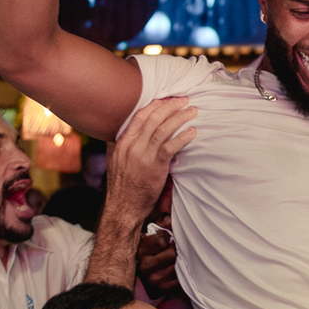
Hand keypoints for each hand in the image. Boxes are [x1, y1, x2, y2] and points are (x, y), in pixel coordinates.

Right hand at [104, 98, 195, 221]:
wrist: (123, 208)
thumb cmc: (122, 187)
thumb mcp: (115, 162)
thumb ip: (121, 147)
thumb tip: (125, 135)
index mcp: (122, 143)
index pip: (140, 116)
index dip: (156, 105)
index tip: (168, 99)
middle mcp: (132, 146)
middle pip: (153, 118)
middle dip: (171, 106)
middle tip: (184, 101)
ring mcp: (143, 156)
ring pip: (163, 129)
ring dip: (180, 118)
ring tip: (192, 112)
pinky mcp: (155, 167)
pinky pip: (171, 147)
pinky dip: (183, 137)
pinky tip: (192, 132)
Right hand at [137, 206, 180, 295]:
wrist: (151, 267)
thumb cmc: (155, 245)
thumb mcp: (156, 230)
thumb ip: (163, 222)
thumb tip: (171, 221)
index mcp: (140, 250)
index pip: (161, 241)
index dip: (168, 236)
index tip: (168, 237)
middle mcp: (144, 266)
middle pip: (172, 254)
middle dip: (177, 248)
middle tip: (177, 246)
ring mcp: (154, 279)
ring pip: (177, 265)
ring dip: (181, 258)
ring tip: (178, 255)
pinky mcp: (164, 287)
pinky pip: (180, 276)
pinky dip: (182, 269)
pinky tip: (179, 265)